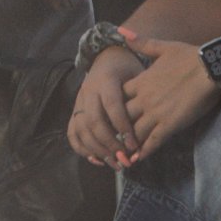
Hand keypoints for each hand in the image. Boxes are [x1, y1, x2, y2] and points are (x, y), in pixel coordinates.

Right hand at [67, 43, 143, 168]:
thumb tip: (149, 123)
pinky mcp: (75, 110)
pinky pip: (72, 132)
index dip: (122, 127)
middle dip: (109, 144)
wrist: (106, 56)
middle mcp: (89, 91)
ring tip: (115, 164)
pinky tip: (97, 159)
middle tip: (124, 159)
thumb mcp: (136, 73)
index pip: (112, 106)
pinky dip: (82, 149)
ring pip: (81, 129)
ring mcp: (79, 101)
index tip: (134, 145)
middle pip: (93, 121)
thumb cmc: (127, 68)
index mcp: (106, 80)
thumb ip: (139, 95)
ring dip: (97, 151)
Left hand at [120, 36, 219, 163]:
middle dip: (115, 129)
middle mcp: (145, 99)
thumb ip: (141, 42)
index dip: (112, 107)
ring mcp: (156, 113)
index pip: (117, 97)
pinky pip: (153, 142)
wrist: (210, 67)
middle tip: (109, 140)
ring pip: (134, 133)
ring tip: (119, 154)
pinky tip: (136, 160)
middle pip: (121, 118)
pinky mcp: (170, 125)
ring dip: (126, 144)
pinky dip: (143, 152)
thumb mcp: (163, 47)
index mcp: (142, 81)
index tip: (107, 115)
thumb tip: (122, 31)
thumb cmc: (189, 56)